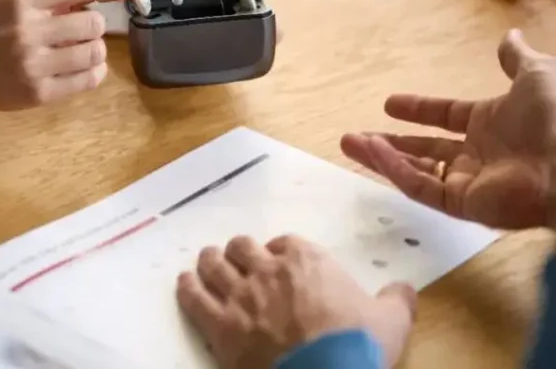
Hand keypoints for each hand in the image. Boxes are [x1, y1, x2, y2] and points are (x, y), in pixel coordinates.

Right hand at [0, 0, 142, 109]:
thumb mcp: (16, 2)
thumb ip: (55, 0)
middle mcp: (27, 30)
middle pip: (93, 24)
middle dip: (94, 27)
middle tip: (79, 31)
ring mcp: (32, 64)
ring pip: (94, 53)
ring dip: (94, 50)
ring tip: (75, 51)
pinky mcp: (36, 92)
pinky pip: (87, 80)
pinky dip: (94, 71)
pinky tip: (82, 68)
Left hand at [177, 235, 416, 368]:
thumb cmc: (359, 348)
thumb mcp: (391, 321)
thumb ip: (396, 299)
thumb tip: (405, 289)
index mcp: (307, 260)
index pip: (285, 242)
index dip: (281, 251)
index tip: (280, 260)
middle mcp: (267, 270)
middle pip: (243, 247)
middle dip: (241, 252)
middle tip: (239, 260)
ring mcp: (240, 296)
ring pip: (214, 265)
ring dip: (210, 261)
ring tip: (207, 261)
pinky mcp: (220, 326)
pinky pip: (194, 297)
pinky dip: (187, 287)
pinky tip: (185, 283)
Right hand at [341, 29, 555, 229]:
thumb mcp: (538, 75)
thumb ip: (516, 60)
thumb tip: (508, 37)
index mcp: (496, 125)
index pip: (448, 117)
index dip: (420, 110)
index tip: (390, 104)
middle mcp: (481, 155)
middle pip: (426, 150)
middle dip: (391, 142)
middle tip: (358, 135)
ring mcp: (472, 182)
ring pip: (417, 171)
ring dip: (382, 157)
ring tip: (349, 143)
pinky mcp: (466, 205)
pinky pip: (423, 187)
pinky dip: (396, 171)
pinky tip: (374, 152)